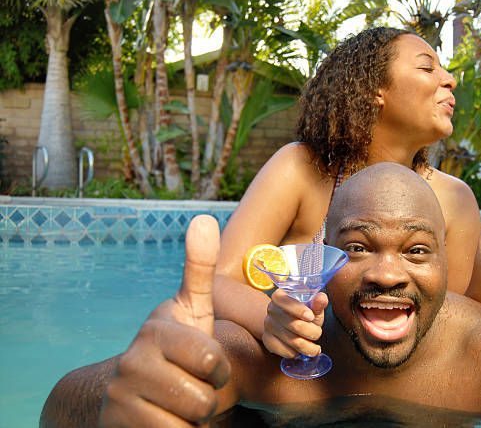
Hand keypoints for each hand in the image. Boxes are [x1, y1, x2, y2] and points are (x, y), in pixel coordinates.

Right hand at [99, 215, 230, 426]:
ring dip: (193, 420)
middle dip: (206, 398)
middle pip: (204, 397)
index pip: (212, 360)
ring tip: (176, 404)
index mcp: (156, 330)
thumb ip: (199, 269)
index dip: (217, 370)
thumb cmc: (173, 349)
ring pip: (191, 423)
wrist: (123, 396)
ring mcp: (120, 400)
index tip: (203, 364)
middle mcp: (132, 362)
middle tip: (188, 386)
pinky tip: (162, 422)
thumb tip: (203, 217)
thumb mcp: (189, 310)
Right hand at [262, 289, 327, 357]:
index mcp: (280, 296)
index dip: (297, 309)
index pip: (283, 300)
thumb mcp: (313, 307)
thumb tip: (321, 298)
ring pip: (292, 340)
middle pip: (293, 324)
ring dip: (308, 345)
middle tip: (318, 333)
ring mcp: (268, 325)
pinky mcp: (268, 340)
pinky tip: (302, 349)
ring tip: (315, 346)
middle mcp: (271, 309)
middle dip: (312, 331)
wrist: (290, 326)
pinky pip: (286, 351)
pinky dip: (298, 352)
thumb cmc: (304, 314)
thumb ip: (318, 303)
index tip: (311, 316)